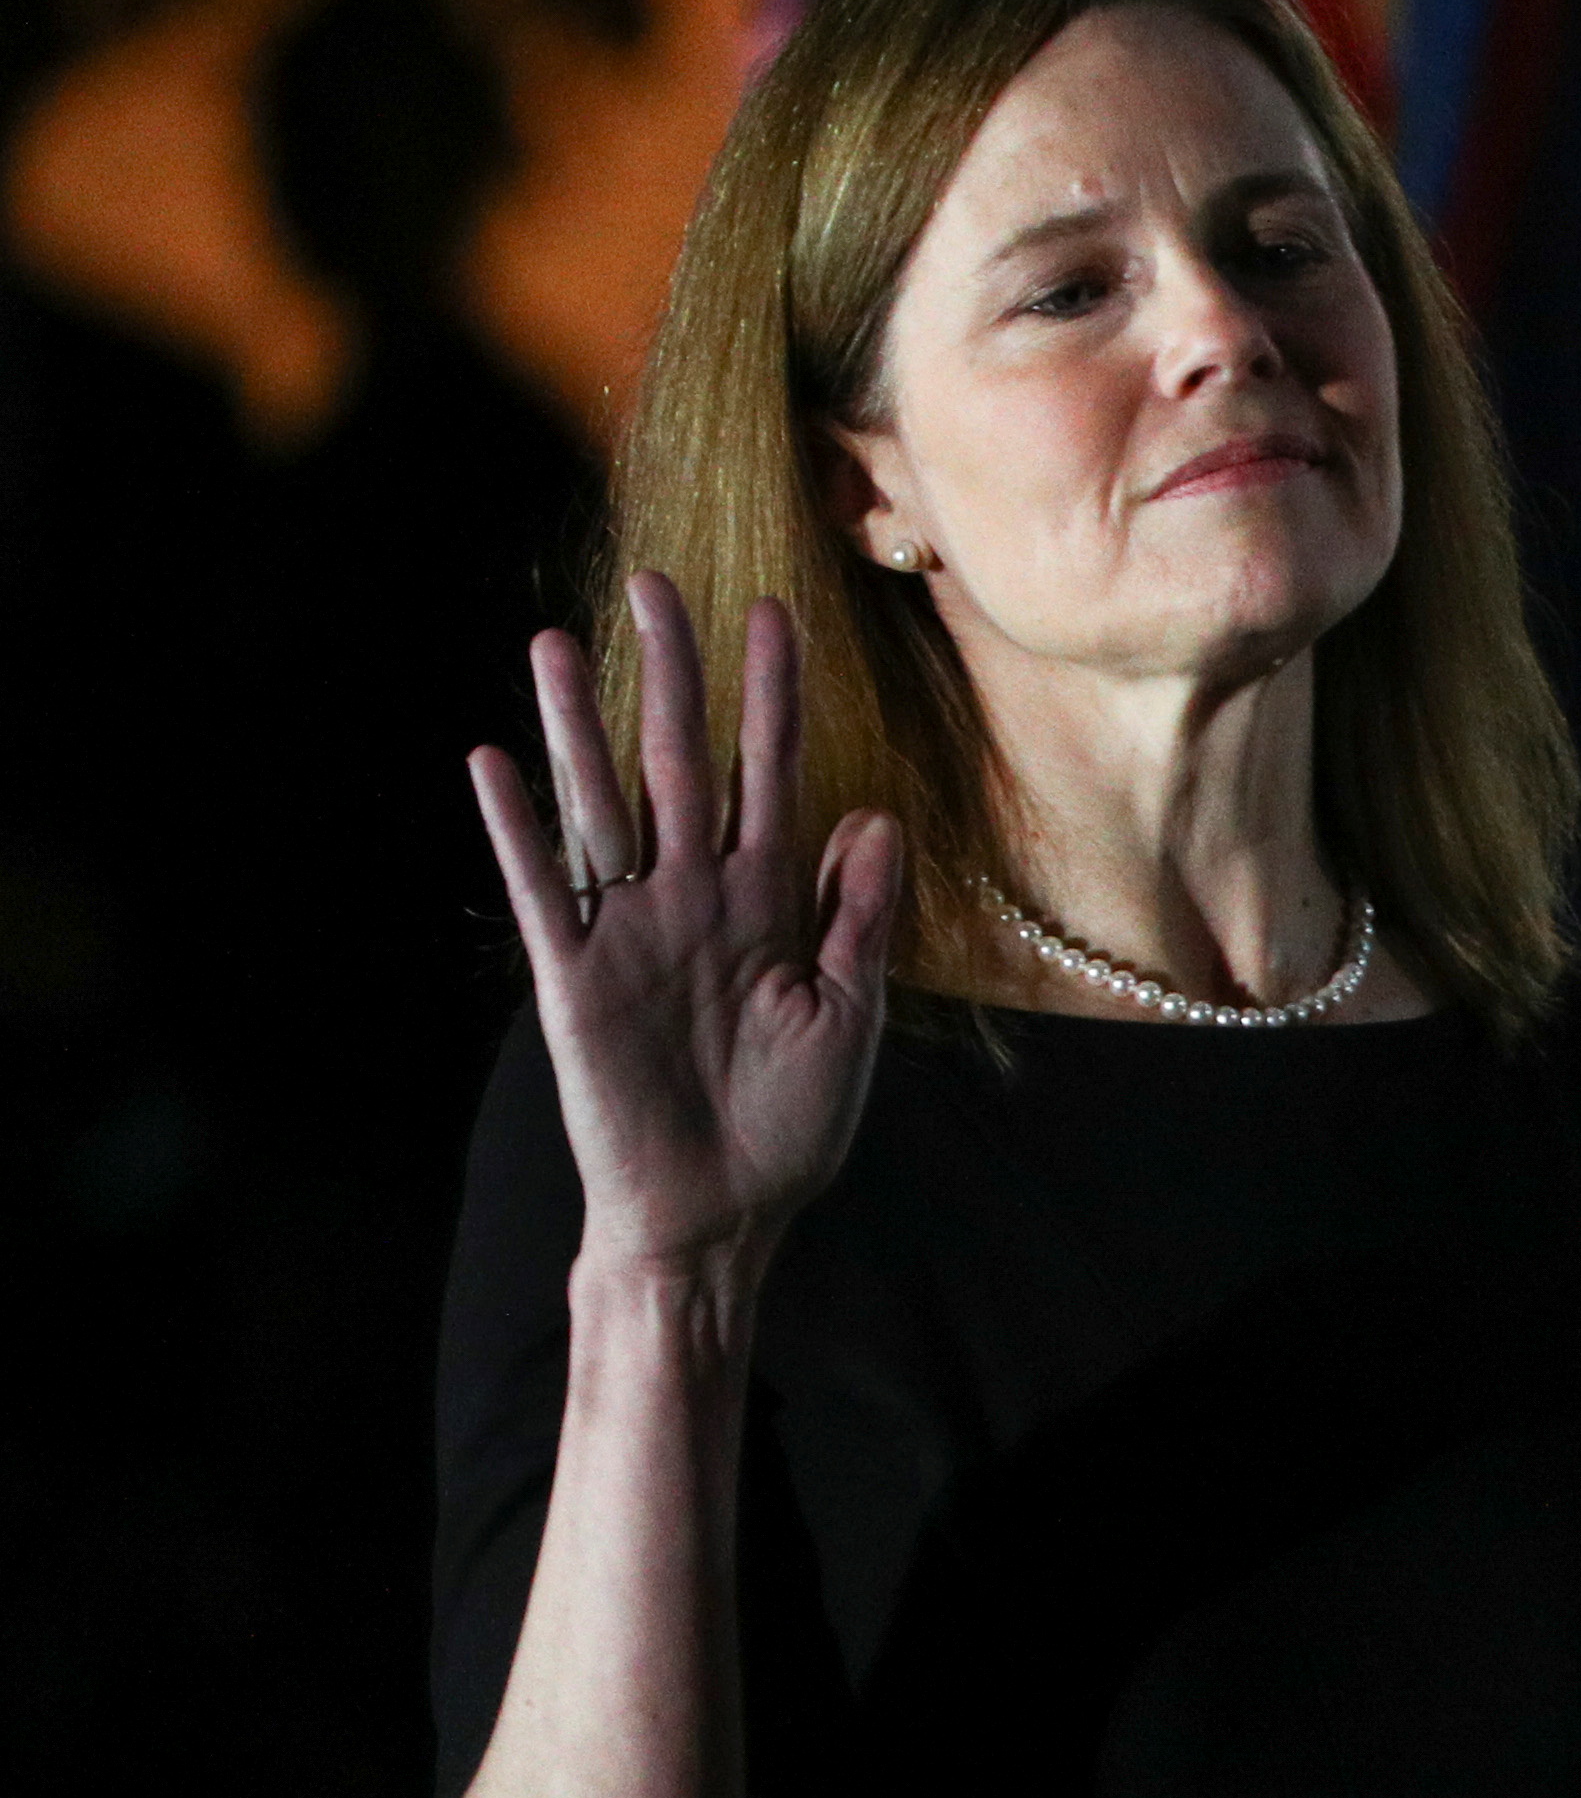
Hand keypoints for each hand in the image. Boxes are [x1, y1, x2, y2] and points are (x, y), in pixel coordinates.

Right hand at [472, 577, 901, 1286]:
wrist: (725, 1214)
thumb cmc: (793, 1123)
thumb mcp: (850, 1013)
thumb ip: (857, 915)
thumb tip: (874, 815)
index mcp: (768, 900)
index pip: (769, 771)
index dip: (773, 696)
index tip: (776, 611)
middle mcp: (695, 896)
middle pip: (677, 761)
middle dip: (671, 675)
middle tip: (655, 583)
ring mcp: (631, 930)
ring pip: (600, 806)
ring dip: (572, 726)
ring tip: (549, 642)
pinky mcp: (576, 978)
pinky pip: (542, 890)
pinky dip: (517, 829)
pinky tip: (490, 761)